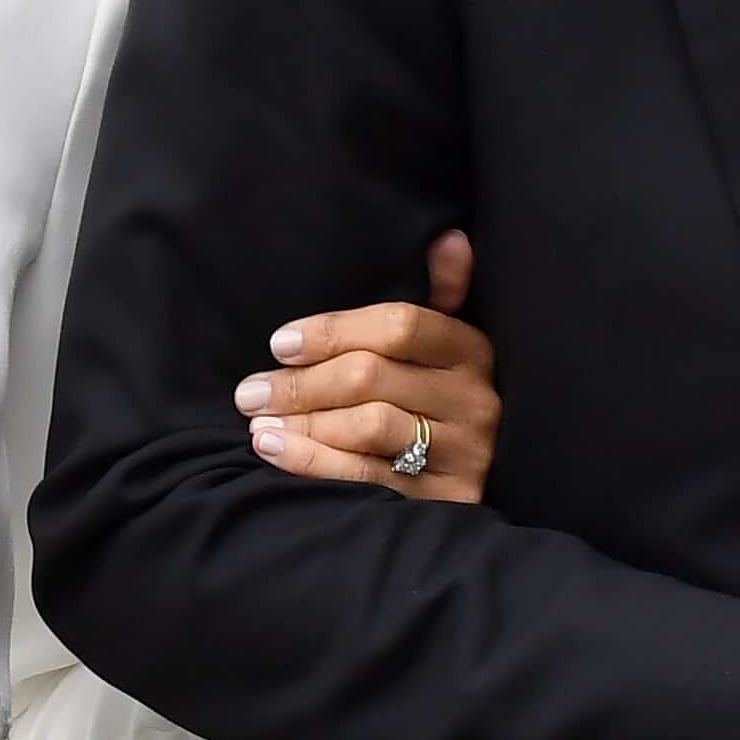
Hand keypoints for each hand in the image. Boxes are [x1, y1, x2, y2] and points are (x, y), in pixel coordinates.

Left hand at [238, 231, 498, 500]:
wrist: (488, 482)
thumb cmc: (446, 398)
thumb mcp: (452, 345)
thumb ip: (444, 292)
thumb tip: (449, 239)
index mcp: (472, 349)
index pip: (399, 326)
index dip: (333, 331)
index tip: (279, 343)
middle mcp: (475, 399)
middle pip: (372, 378)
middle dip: (301, 383)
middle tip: (250, 391)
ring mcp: (464, 453)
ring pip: (369, 427)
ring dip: (303, 423)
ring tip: (258, 422)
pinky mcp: (444, 501)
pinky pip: (368, 479)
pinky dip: (314, 462)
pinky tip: (275, 450)